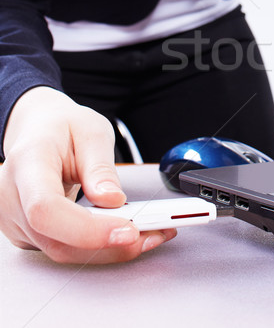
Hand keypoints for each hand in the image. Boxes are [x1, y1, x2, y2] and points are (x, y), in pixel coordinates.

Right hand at [0, 87, 175, 262]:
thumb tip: (112, 200)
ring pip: (63, 251)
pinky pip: (65, 248)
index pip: (47, 209)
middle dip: (111, 244)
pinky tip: (126, 234)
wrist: (39, 129)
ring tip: (151, 232)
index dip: (87, 229)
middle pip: (57, 239)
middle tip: (155, 232)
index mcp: (28, 164)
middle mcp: (13, 197)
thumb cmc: (63, 126)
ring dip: (111, 249)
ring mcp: (16, 219)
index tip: (127, 229)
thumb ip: (101, 167)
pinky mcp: (30, 232)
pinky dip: (99, 247)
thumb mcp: (91, 132)